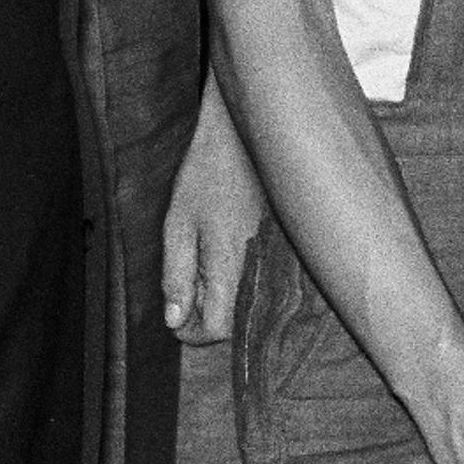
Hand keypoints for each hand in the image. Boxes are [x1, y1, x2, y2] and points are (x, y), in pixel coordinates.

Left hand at [162, 88, 268, 344]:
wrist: (251, 131)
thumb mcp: (178, 223)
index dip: (190, 332)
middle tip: (187, 287)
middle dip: (207, 314)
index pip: (216, 330)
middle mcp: (261, 269)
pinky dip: (243, 277)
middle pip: (236, 321)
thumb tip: (175, 320)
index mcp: (231, 267)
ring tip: (207, 262)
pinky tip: (230, 248)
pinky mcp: (288, 248)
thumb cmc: (209, 173)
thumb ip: (176, 274)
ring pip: (250, 302)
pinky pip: (264, 280)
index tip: (175, 317)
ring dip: (225, 296)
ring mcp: (278, 259)